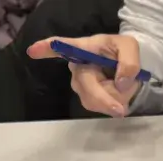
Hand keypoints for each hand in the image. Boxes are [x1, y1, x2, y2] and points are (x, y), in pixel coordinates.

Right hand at [25, 35, 143, 116]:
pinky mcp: (86, 96)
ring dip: (113, 99)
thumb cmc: (122, 51)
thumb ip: (129, 62)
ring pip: (92, 100)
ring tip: (124, 87)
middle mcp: (77, 66)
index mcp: (84, 47)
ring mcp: (80, 83)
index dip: (47, 49)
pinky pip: (97, 106)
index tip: (32, 51)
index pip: (63, 47)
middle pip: (84, 85)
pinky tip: (117, 96)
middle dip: (104, 98)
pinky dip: (112, 104)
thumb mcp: (130, 48)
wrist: (127, 67)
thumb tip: (120, 83)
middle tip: (121, 111)